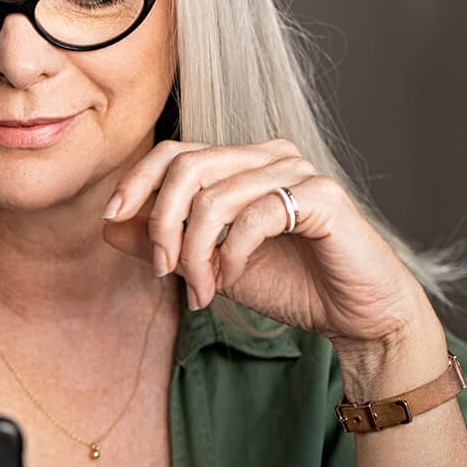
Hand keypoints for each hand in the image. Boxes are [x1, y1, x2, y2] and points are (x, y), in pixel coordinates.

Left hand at [102, 138, 438, 359]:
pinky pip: (256, 216)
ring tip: (204, 290)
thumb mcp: (212, 266)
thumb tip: (111, 224)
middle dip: (163, 223)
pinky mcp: (323, 198)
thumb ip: (165, 243)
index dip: (137, 180)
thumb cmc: (291, 285)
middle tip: (163, 271)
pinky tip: (232, 280)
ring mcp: (299, 172)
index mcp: (243, 164)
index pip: (175, 151)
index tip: (113, 217)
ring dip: (197, 253)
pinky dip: (232, 254)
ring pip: (216, 196)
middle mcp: (270, 156)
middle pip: (188, 166)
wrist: (355, 315)